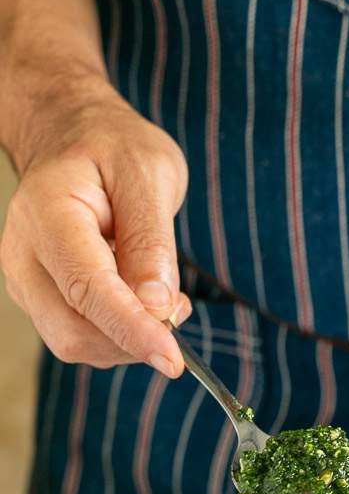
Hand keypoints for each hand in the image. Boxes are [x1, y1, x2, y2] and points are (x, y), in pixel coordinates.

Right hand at [0, 72, 189, 375]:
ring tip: (163, 295)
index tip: (172, 358)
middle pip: (74, 332)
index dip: (132, 329)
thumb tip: (157, 305)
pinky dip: (122, 334)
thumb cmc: (112, 148)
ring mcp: (27, 282)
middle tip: (179, 308)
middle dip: (134, 339)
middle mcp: (23, 255)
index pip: (87, 289)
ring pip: (78, 344)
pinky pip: (83, 337)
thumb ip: (152, 241)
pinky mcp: (42, 299)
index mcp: (46, 214)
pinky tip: (143, 301)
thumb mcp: (149, 174)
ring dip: (131, 338)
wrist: (73, 135)